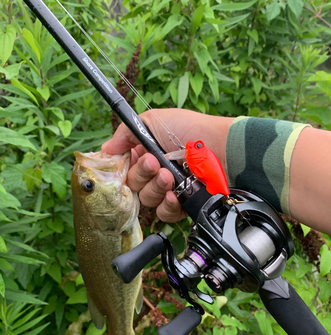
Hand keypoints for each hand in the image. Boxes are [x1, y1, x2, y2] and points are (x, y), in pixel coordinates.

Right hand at [102, 108, 233, 221]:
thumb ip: (125, 133)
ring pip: (146, 199)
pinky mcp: (181, 204)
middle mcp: (155, 171)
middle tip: (156, 163)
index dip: (123, 167)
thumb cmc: (191, 131)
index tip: (129, 160)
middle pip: (132, 185)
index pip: (123, 168)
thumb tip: (105, 150)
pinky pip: (163, 213)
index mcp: (145, 152)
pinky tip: (175, 194)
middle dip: (143, 174)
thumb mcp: (154, 121)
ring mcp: (168, 189)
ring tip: (170, 176)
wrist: (220, 150)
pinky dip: (167, 205)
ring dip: (156, 187)